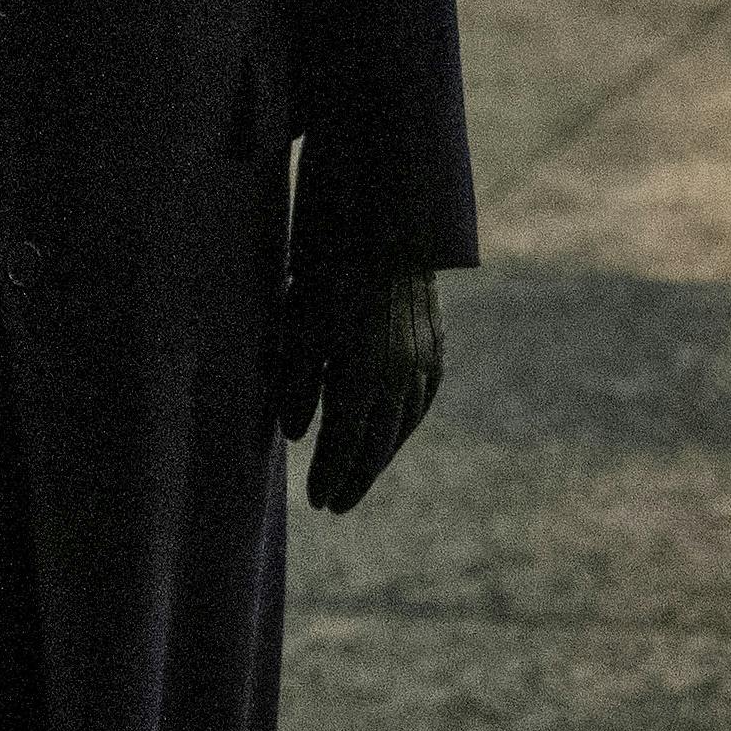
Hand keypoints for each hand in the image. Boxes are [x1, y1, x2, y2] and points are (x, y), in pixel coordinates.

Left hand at [276, 268, 443, 512]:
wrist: (384, 226)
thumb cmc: (328, 273)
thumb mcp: (298, 329)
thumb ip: (296, 387)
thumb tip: (296, 435)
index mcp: (361, 374)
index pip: (344, 443)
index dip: (330, 475)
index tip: (316, 501)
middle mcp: (399, 376)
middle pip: (378, 445)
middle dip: (356, 478)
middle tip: (337, 505)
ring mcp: (422, 362)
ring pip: (403, 425)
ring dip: (382, 455)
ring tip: (362, 475)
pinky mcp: (435, 346)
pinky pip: (422, 400)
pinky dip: (406, 423)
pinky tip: (394, 432)